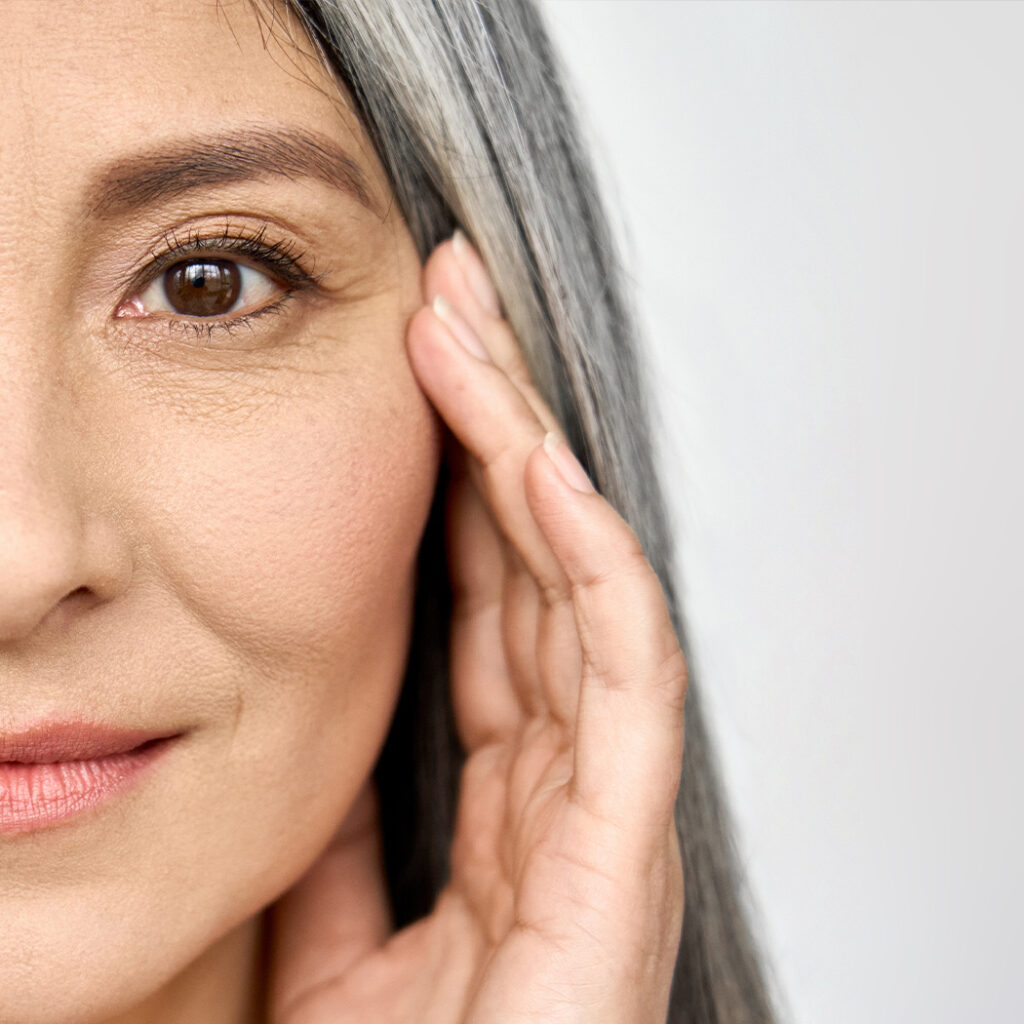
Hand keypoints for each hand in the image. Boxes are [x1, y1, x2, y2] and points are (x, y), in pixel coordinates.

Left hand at [267, 233, 687, 1022]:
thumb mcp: (346, 931)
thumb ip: (348, 834)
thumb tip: (313, 742)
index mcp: (513, 791)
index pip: (489, 599)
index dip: (454, 483)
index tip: (413, 374)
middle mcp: (571, 774)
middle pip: (535, 562)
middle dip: (496, 422)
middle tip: (453, 298)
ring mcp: (607, 798)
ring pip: (579, 583)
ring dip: (528, 452)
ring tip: (474, 336)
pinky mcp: (629, 838)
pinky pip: (625, 669)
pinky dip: (591, 561)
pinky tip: (541, 470)